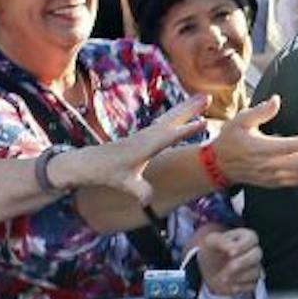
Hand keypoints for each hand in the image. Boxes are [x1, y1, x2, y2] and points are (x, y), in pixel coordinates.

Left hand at [48, 95, 209, 203]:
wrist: (88, 162)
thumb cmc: (106, 172)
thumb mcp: (123, 183)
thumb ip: (138, 190)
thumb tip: (148, 201)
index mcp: (144, 147)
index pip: (169, 137)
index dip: (187, 131)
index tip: (205, 123)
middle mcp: (146, 136)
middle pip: (172, 119)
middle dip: (190, 109)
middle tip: (208, 97)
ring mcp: (146, 134)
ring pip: (170, 117)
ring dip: (187, 107)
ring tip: (204, 98)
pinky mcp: (145, 135)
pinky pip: (166, 120)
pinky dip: (178, 113)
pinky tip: (185, 109)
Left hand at [195, 225, 263, 297]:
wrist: (208, 268)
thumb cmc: (212, 250)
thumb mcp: (211, 242)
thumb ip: (221, 242)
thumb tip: (232, 249)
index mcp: (245, 237)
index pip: (252, 238)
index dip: (242, 246)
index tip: (230, 253)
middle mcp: (253, 251)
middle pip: (257, 255)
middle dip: (242, 263)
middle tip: (228, 268)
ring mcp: (254, 267)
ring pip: (255, 272)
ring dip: (238, 277)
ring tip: (222, 278)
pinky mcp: (252, 281)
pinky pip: (252, 285)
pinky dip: (239, 286)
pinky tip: (228, 284)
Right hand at [206, 94, 297, 187]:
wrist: (219, 164)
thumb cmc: (231, 138)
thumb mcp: (240, 120)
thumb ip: (260, 111)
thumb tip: (277, 100)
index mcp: (257, 148)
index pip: (285, 146)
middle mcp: (265, 165)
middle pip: (296, 163)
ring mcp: (269, 176)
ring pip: (297, 174)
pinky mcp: (272, 183)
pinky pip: (293, 181)